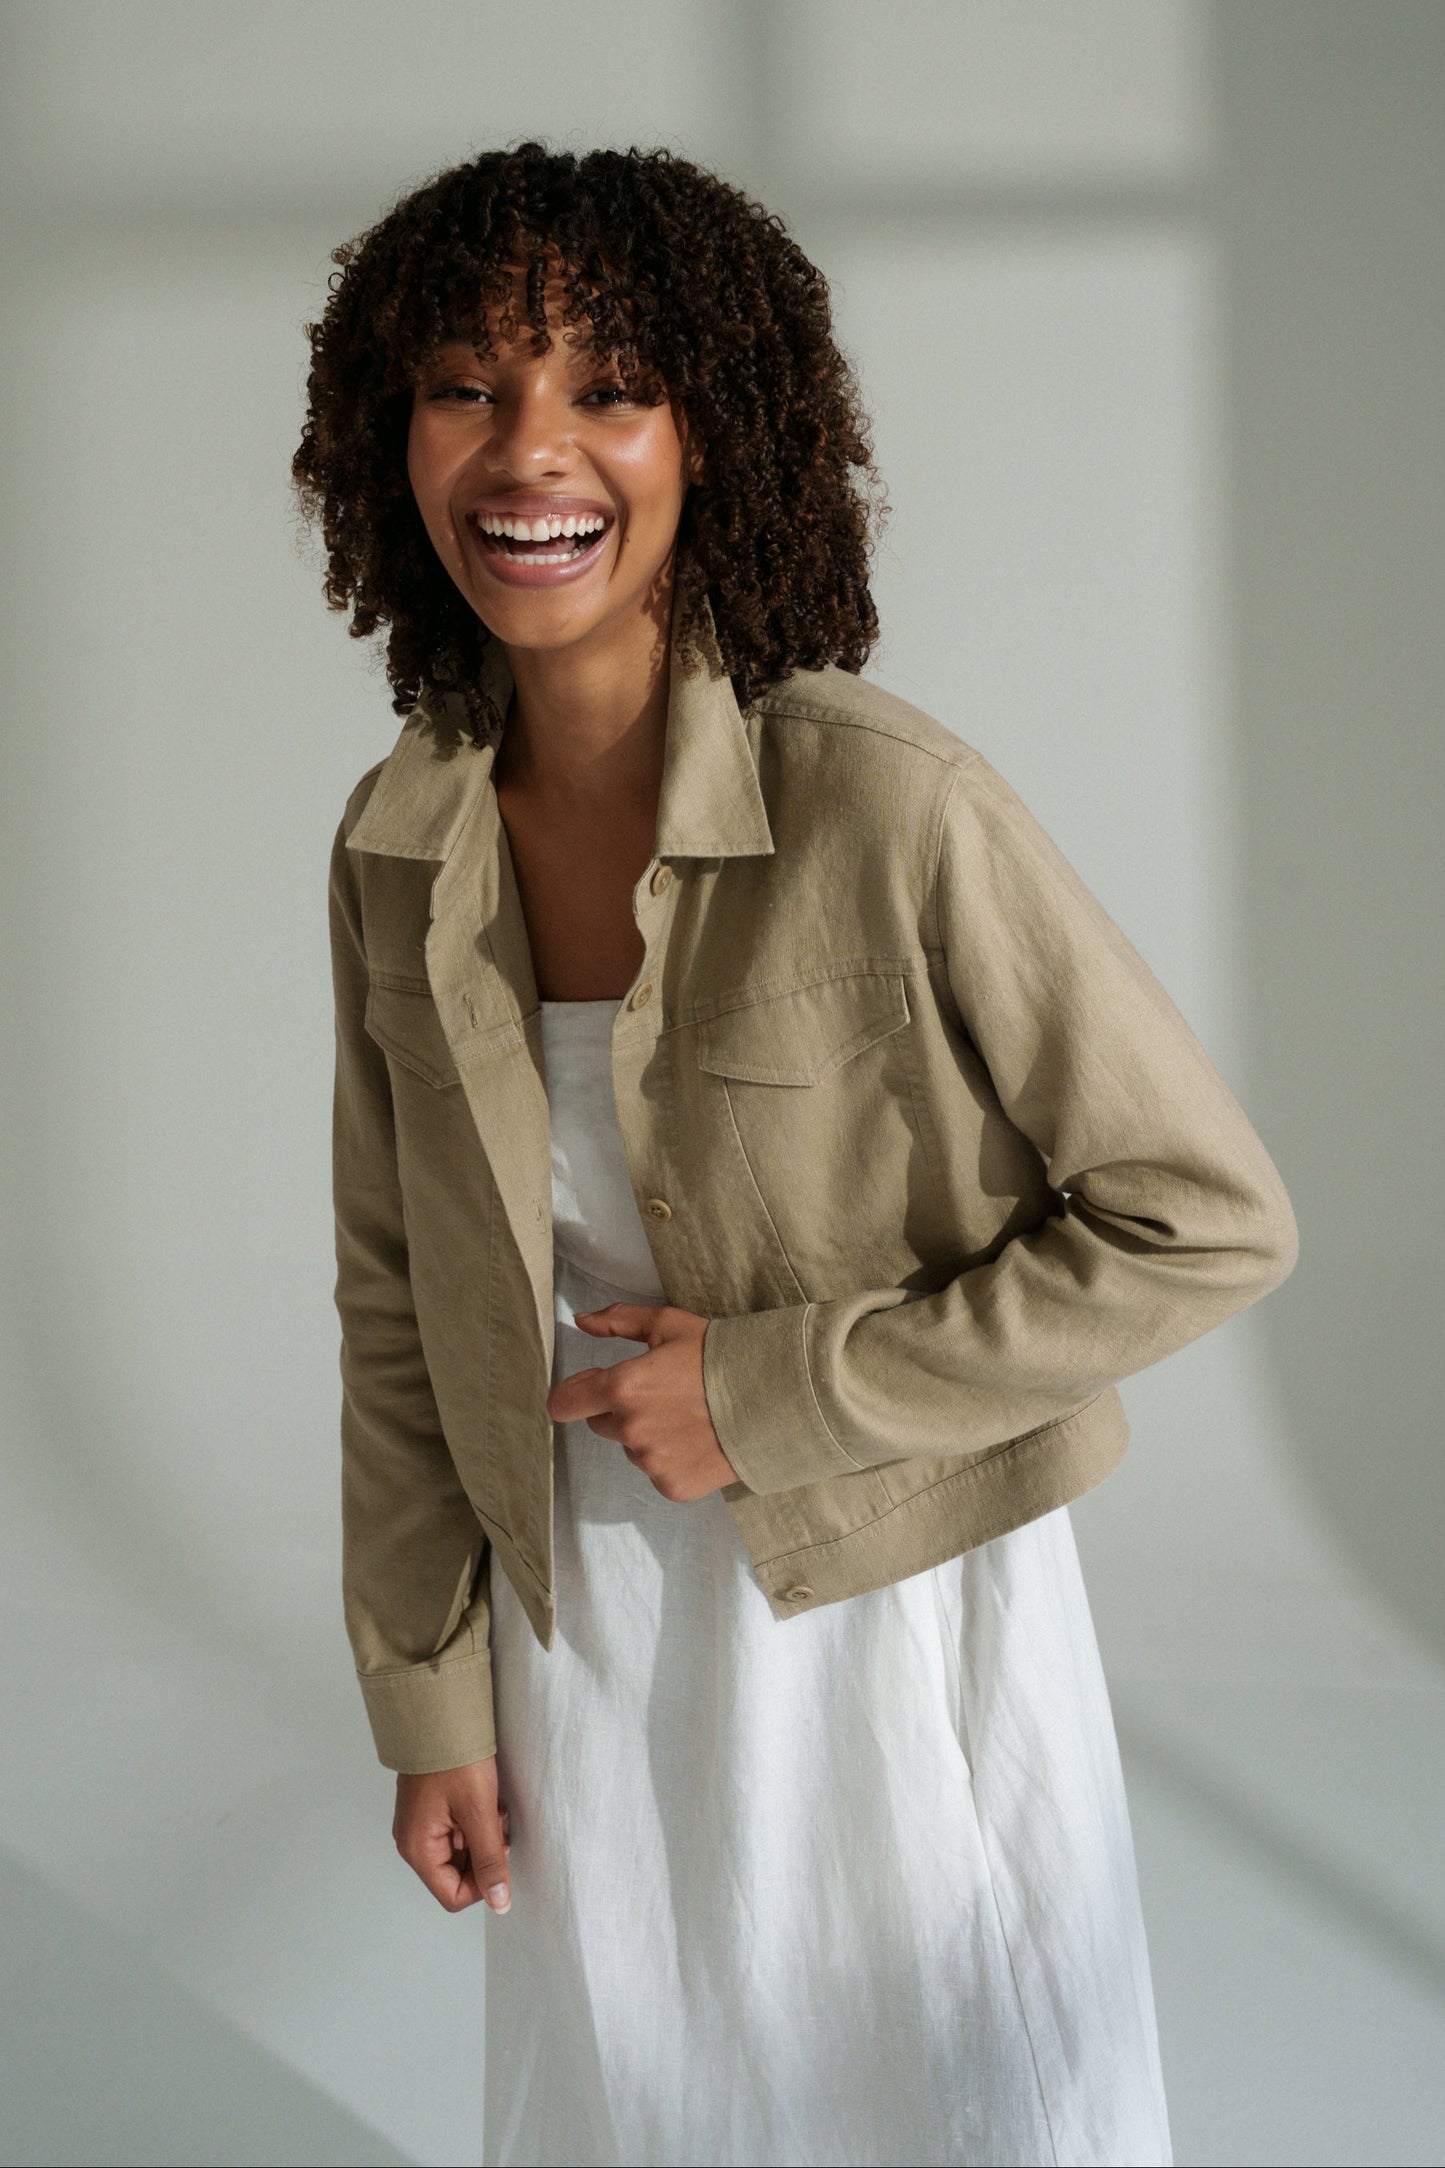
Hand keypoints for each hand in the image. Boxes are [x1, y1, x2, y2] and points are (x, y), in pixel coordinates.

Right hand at [393, 1757, 511, 1913]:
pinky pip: (459, 1831)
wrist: (440, 1716)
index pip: (454, 1896)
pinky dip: (477, 1821)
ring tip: (492, 1806)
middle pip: (458, 1874)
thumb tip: (500, 1904)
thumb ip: (490, 1861)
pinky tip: (486, 1799)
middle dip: (485, 1853)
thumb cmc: (455, 1761)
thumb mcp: (479, 1813)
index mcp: (418, 1850)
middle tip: (497, 1822)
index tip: (501, 1851)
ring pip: (462, 1851)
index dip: (484, 1883)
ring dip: (484, 1835)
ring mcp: (422, 1826)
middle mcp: (414, 1843)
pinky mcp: (431, 1811)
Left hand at [547, 1303, 738, 1501]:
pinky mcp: (672, 1486)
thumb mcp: (670, 1324)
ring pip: (632, 1448)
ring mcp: (651, 1463)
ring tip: (689, 1416)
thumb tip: (580, 1320)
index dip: (574, 1393)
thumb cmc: (721, 1356)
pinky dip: (672, 1459)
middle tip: (662, 1394)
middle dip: (620, 1410)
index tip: (592, 1387)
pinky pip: (657, 1472)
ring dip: (648, 1435)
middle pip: (600, 1424)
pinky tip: (699, 1440)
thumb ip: (618, 1321)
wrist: (776, 1398)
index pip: (563, 1403)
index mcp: (623, 1388)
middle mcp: (630, 1429)